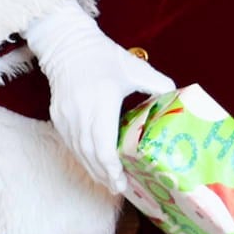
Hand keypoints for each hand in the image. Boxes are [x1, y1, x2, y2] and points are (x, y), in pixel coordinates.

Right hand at [24, 4, 175, 194]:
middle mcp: (80, 112)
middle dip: (104, 175)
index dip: (111, 167)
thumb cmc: (103, 56)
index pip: (102, 144)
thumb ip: (158, 84)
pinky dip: (83, 157)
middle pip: (90, 154)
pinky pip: (71, 143)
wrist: (67, 44)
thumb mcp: (135, 68)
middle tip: (120, 188)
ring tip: (108, 182)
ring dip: (93, 169)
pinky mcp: (58, 116)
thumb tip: (175, 99)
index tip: (122, 180)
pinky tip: (93, 164)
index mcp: (102, 100)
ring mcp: (66, 115)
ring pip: (78, 151)